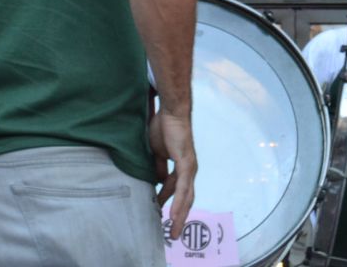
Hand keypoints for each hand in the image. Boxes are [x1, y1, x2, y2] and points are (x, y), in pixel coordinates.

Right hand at [150, 110, 196, 241]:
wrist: (171, 112)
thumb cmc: (164, 128)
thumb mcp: (157, 153)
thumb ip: (158, 167)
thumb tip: (157, 181)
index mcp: (182, 168)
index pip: (176, 191)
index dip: (169, 204)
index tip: (160, 215)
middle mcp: (189, 170)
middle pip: (186, 199)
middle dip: (180, 217)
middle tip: (173, 234)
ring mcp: (190, 167)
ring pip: (186, 197)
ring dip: (180, 215)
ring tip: (174, 230)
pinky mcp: (187, 163)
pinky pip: (183, 186)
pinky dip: (179, 201)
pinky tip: (174, 214)